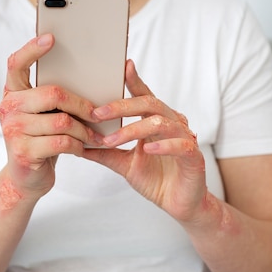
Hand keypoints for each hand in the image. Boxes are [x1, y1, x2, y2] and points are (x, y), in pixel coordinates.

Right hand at [0, 34, 102, 196]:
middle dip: (82, 104)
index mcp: (13, 93)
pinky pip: (62, 142)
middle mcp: (8, 108)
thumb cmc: (42, 139)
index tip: (51, 38)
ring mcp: (13, 130)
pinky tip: (85, 148)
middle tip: (99, 113)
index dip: (32, 49)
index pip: (16, 63)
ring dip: (85, 130)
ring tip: (96, 135)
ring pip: (62, 121)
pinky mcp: (23, 152)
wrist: (27, 177)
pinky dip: (79, 145)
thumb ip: (54, 97)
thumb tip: (90, 77)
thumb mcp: (45, 115)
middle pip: (53, 93)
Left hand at [82, 60, 206, 222]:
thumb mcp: (124, 164)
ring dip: (133, 130)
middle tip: (98, 113)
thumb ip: (105, 152)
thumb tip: (77, 144)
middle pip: (149, 104)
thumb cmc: (156, 180)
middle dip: (122, 106)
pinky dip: (164, 145)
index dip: (134, 81)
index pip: (144, 97)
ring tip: (112, 140)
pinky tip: (148, 149)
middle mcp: (172, 125)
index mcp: (156, 122)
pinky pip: (181, 145)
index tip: (121, 66)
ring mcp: (185, 139)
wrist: (179, 205)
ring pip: (161, 123)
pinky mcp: (194, 157)